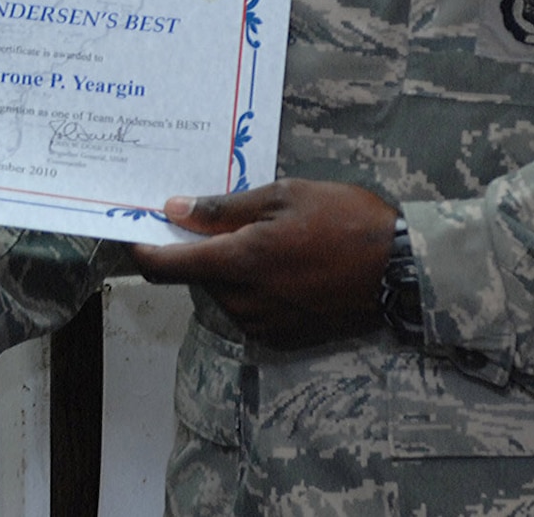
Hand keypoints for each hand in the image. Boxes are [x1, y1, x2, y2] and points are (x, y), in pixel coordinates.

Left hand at [131, 179, 396, 345]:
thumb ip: (224, 208)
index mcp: (238, 262)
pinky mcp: (282, 338)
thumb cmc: (344, 219)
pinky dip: (252, 288)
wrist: (400, 270)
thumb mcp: (284, 195)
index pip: (165, 266)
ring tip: (269, 239)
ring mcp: (263, 324)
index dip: (141, 250)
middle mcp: (243, 301)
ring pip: (223, 293)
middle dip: (201, 249)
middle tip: (226, 218)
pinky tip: (285, 265)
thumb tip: (175, 209)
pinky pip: (248, 310)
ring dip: (229, 269)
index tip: (133, 231)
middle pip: (196, 276)